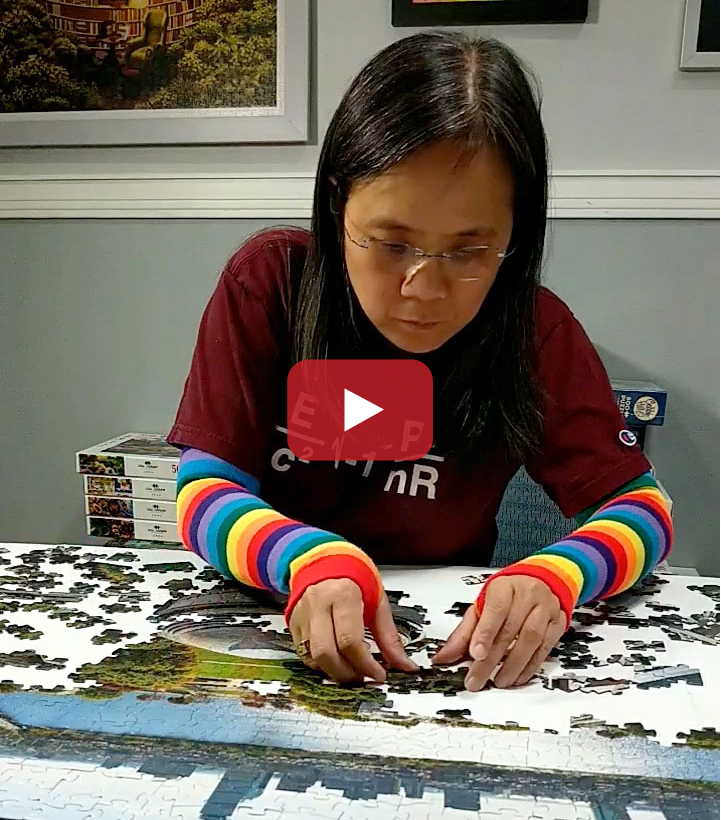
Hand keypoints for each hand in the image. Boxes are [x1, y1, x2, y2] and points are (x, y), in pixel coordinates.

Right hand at [288, 578, 418, 683]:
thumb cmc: (353, 575)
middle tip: (364, 677)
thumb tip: (405, 665)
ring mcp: (302, 615)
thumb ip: (389, 636)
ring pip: (313, 657)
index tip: (379, 675)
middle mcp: (318, 604)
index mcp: (342, 594)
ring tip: (353, 671)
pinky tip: (337, 661)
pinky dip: (321, 665)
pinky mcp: (293, 624)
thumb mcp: (377, 599)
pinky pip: (304, 654)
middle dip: (348, 674)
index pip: (350, 640)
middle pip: (327, 653)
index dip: (366, 665)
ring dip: (334, 672)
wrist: (324, 559)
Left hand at [431, 575, 566, 690]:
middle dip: (492, 658)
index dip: (485, 633)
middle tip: (477, 678)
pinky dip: (530, 666)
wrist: (542, 580)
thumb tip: (444, 656)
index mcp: (504, 587)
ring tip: (498, 681)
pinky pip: (545, 648)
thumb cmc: (508, 594)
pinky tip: (517, 677)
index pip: (495, 609)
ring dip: (513, 665)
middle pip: (510, 629)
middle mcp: (527, 595)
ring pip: (531, 639)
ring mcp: (546, 608)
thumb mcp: (483, 605)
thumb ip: (464, 631)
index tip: (475, 653)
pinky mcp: (558, 623)